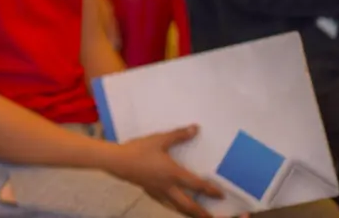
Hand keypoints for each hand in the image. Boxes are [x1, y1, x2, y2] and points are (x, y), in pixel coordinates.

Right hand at [104, 125, 221, 217]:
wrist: (117, 161)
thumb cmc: (139, 150)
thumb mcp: (159, 140)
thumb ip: (178, 135)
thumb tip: (195, 129)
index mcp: (173, 174)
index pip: (197, 185)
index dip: (210, 191)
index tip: (221, 196)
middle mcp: (168, 187)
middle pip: (188, 205)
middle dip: (201, 213)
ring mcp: (158, 191)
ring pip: (176, 207)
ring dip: (188, 212)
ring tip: (195, 216)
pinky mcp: (149, 191)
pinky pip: (165, 203)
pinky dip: (173, 207)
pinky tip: (172, 206)